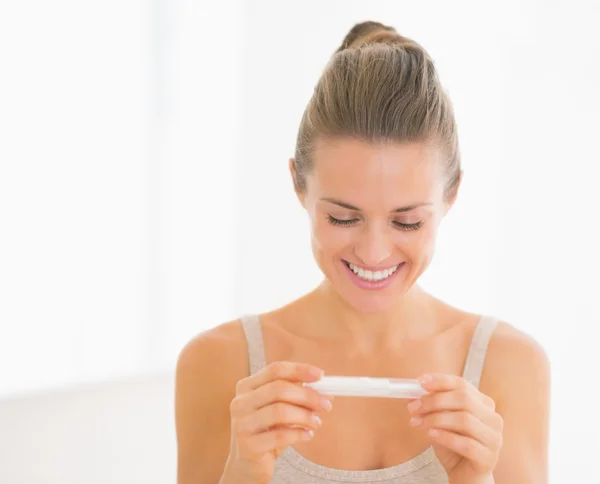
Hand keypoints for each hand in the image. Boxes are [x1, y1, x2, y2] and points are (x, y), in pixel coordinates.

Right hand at [223, 361, 332, 483]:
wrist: (248, 464)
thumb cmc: (267, 431)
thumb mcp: (280, 409)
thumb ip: (298, 397)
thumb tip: (326, 391)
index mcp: (247, 386)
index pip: (275, 370)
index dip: (299, 370)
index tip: (321, 375)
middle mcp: (240, 402)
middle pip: (278, 389)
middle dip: (307, 395)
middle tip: (326, 404)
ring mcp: (241, 424)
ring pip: (279, 411)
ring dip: (305, 416)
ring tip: (316, 423)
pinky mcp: (248, 446)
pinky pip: (279, 436)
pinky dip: (299, 434)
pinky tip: (307, 435)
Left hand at [407, 373, 502, 483]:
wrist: (465, 476)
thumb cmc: (454, 446)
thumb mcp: (441, 422)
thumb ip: (432, 406)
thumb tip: (412, 392)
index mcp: (483, 404)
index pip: (463, 385)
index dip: (441, 381)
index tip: (420, 381)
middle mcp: (493, 418)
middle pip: (463, 399)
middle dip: (434, 401)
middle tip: (413, 407)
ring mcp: (494, 438)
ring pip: (464, 420)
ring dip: (436, 419)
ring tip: (418, 423)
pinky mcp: (489, 458)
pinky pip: (466, 444)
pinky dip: (445, 436)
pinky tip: (430, 434)